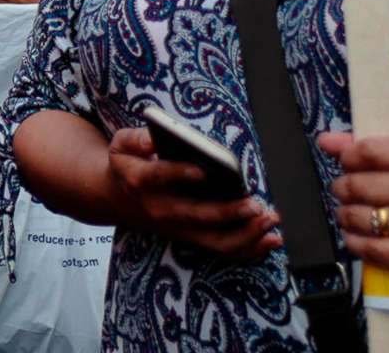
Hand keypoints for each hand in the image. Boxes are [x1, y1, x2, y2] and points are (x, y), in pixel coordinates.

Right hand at [103, 125, 278, 259]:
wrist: (118, 199)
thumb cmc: (127, 165)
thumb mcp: (120, 144)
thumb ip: (135, 138)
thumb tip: (154, 139)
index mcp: (139, 181)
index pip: (157, 177)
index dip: (179, 174)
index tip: (202, 170)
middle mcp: (160, 209)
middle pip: (196, 216)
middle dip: (228, 213)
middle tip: (254, 205)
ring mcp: (178, 227)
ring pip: (215, 241)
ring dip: (246, 236)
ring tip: (270, 223)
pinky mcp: (192, 237)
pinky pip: (223, 249)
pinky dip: (250, 248)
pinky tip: (270, 240)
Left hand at [322, 131, 388, 291]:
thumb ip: (367, 150)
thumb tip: (326, 140)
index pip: (368, 150)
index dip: (347, 158)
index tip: (348, 165)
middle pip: (357, 184)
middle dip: (343, 190)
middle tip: (348, 195)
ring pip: (357, 216)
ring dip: (346, 217)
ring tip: (355, 217)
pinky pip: (367, 247)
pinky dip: (354, 242)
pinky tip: (360, 238)